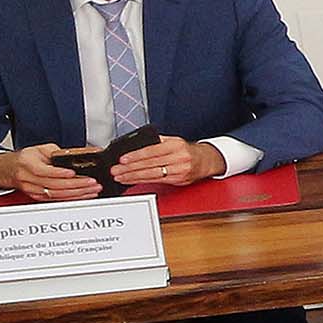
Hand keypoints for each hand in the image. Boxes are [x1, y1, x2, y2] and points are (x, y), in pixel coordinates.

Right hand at [0, 144, 101, 201]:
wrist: (8, 169)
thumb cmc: (25, 158)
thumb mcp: (39, 149)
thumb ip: (55, 152)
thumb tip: (72, 156)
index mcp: (27, 164)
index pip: (43, 171)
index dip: (59, 173)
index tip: (73, 173)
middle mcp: (28, 179)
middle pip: (54, 185)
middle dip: (76, 185)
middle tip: (92, 182)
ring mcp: (33, 190)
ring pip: (57, 195)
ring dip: (77, 193)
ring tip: (93, 189)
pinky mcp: (38, 197)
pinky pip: (57, 199)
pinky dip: (72, 198)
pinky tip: (84, 195)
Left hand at [110, 136, 225, 187]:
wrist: (206, 160)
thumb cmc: (186, 150)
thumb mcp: (174, 141)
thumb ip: (157, 142)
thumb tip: (135, 145)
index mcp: (176, 145)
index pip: (152, 151)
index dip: (136, 156)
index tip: (122, 159)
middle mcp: (179, 158)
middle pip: (150, 164)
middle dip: (130, 168)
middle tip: (116, 170)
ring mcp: (180, 170)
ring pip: (152, 174)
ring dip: (133, 177)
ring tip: (120, 177)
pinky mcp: (178, 180)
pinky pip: (157, 181)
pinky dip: (142, 181)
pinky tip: (132, 180)